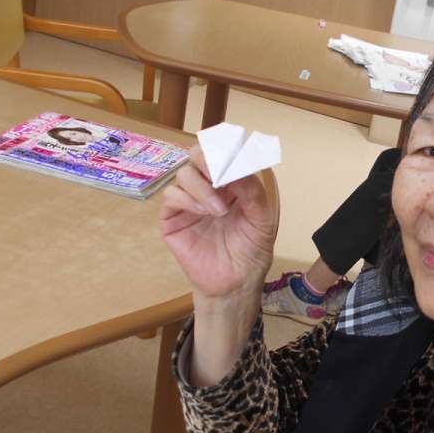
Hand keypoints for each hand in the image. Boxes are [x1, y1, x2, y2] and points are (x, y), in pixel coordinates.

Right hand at [159, 147, 277, 298]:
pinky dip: (188, 199)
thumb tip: (236, 166)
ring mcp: (189, 201)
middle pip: (197, 155)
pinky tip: (204, 213)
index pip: (222, 154)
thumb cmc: (251, 250)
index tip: (233, 155)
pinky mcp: (172, 217)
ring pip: (184, 174)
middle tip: (219, 174)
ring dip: (202, 187)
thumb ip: (252, 191)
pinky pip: (172, 196)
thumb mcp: (262, 219)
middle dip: (208, 159)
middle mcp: (208, 187)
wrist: (235, 283)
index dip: (225, 149)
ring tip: (219, 210)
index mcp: (231, 182)